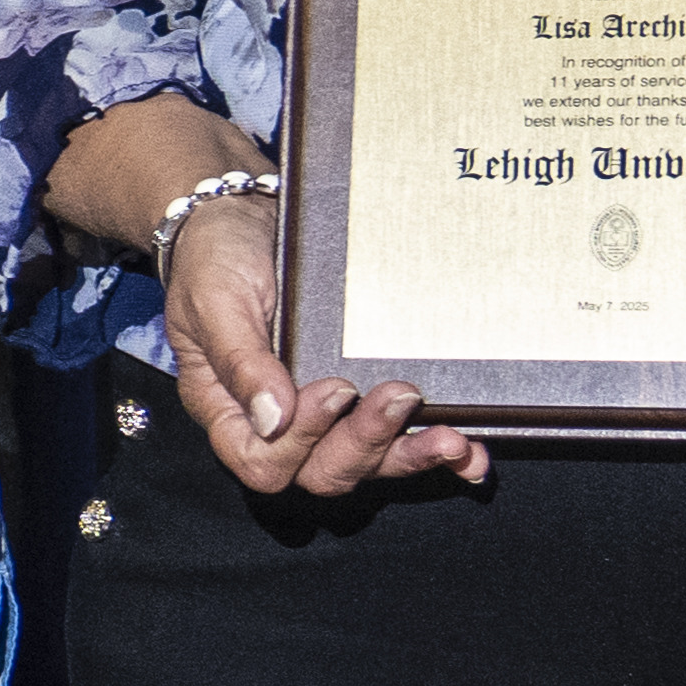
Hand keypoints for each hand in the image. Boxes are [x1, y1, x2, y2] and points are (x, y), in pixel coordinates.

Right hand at [156, 186, 480, 498]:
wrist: (245, 214)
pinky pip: (398, 439)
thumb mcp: (215, 302)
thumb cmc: (215, 258)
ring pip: (368, 463)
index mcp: (229, 410)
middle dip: (368, 443)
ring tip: (450, 438)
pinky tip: (470, 455)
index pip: (264, 462)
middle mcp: (279, 423)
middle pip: (324, 471)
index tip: (333, 389)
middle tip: (399, 395)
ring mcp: (326, 414)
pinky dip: (433, 452)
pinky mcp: (364, 396)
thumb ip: (240, 361)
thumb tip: (274, 419)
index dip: (303, 442)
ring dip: (411, 454)